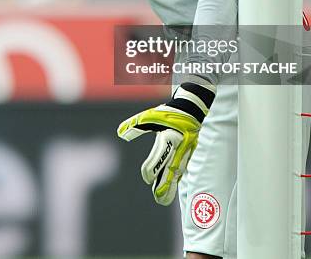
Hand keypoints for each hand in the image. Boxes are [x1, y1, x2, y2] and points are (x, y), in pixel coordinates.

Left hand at [117, 82, 214, 205]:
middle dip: (164, 186)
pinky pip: (181, 170)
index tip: (146, 176)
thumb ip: (135, 125)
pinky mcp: (187, 155)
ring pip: (176, 173)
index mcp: (168, 139)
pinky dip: (175, 180)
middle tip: (158, 199)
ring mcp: (184, 153)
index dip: (150, 170)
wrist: (190, 110)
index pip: (158, 160)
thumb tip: (120, 133)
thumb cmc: (168, 113)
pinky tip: (171, 188)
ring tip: (163, 200)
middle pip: (170, 171)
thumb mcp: (150, 116)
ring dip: (170, 186)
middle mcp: (177, 149)